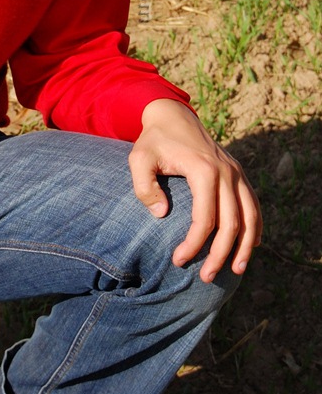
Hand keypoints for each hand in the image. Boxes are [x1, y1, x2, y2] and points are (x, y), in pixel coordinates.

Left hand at [129, 98, 261, 283]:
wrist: (172, 116)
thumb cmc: (153, 141)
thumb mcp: (138, 159)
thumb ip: (144, 186)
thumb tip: (162, 214)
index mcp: (204, 170)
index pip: (205, 218)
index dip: (193, 244)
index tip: (178, 260)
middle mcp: (226, 172)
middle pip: (231, 223)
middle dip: (220, 254)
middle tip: (206, 277)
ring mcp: (235, 172)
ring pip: (250, 216)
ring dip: (245, 246)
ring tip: (236, 270)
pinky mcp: (238, 173)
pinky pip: (253, 204)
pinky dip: (255, 226)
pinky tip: (251, 245)